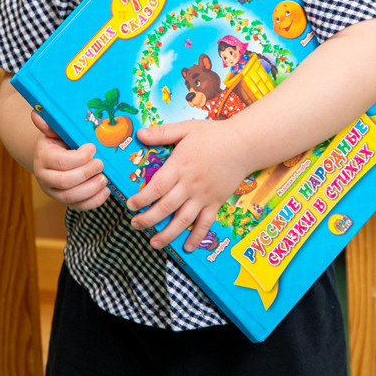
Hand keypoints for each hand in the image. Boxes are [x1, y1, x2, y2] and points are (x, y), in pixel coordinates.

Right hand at [31, 111, 108, 210]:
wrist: (52, 158)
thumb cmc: (58, 142)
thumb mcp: (55, 132)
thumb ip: (49, 124)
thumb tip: (36, 112)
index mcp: (42, 157)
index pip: (61, 162)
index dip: (80, 157)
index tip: (93, 148)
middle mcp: (44, 177)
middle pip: (66, 181)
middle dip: (87, 173)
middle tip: (101, 164)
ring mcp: (53, 192)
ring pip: (71, 197)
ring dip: (92, 189)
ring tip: (105, 178)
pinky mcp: (64, 201)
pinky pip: (79, 207)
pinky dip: (94, 201)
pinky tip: (105, 191)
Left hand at [127, 120, 247, 250]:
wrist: (244, 145)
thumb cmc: (214, 135)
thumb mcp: (186, 128)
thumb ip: (162, 133)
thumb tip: (139, 134)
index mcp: (180, 166)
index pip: (156, 187)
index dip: (142, 199)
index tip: (130, 205)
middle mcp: (190, 184)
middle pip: (166, 207)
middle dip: (148, 219)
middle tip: (135, 225)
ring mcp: (204, 196)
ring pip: (183, 220)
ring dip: (167, 234)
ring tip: (154, 243)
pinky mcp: (216, 203)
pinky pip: (205, 223)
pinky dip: (196, 237)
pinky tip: (187, 247)